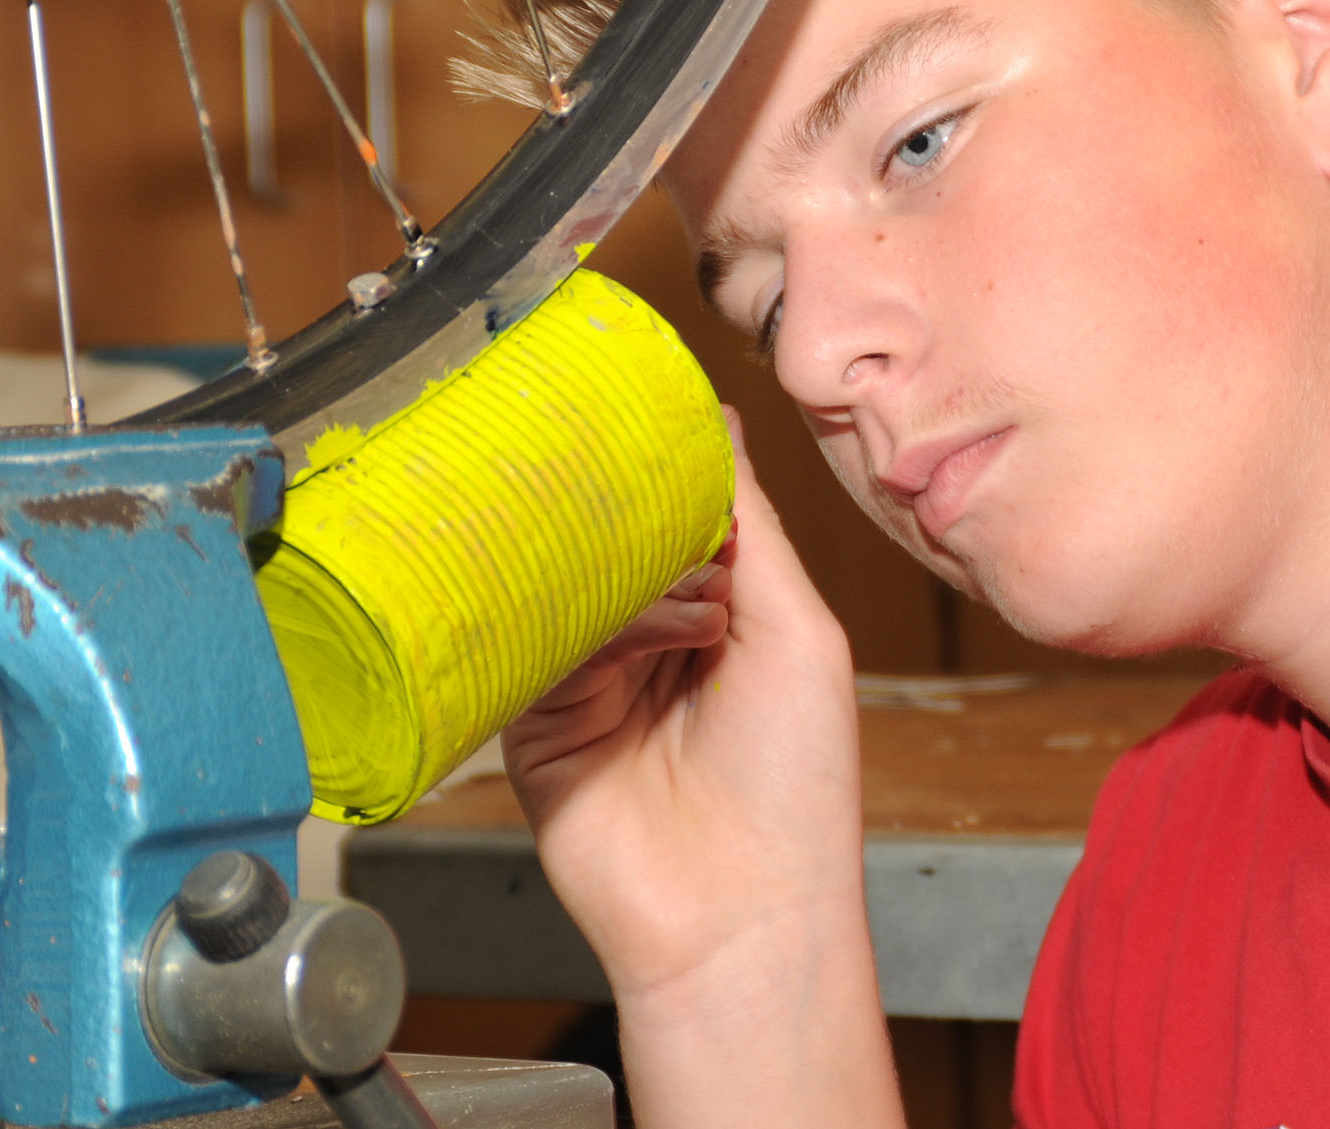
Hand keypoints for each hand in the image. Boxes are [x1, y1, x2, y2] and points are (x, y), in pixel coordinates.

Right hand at [504, 409, 901, 1128]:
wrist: (738, 919)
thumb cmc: (796, 791)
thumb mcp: (799, 632)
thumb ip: (755, 525)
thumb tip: (725, 424)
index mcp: (726, 617)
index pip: (679, 515)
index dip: (664, 468)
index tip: (643, 411)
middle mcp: (653, 643)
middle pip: (613, 541)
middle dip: (616, 506)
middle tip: (604, 459)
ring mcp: (591, 681)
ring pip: (568, 583)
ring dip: (600, 566)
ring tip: (633, 563)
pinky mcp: (535, 722)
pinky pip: (529, 643)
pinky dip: (564, 619)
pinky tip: (595, 613)